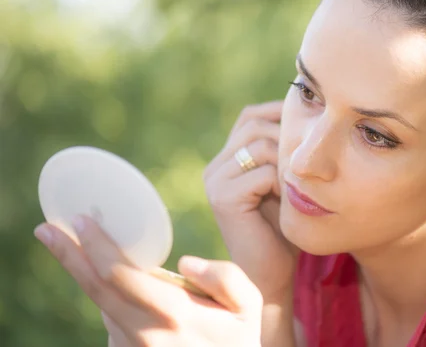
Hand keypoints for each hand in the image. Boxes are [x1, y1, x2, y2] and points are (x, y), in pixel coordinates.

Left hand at [34, 217, 262, 346]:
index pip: (121, 274)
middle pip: (95, 290)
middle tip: (46, 230)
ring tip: (79, 249)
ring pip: (102, 306)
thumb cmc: (242, 339)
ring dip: (86, 276)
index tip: (78, 220)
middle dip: (68, 256)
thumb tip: (185, 262)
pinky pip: (112, 323)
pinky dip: (108, 299)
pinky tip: (117, 285)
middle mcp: (146, 335)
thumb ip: (224, 277)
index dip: (95, 245)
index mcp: (175, 314)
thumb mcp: (249, 305)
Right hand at [203, 101, 297, 303]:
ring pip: (260, 144)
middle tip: (308, 160)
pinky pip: (262, 172)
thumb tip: (306, 111)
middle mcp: (216, 166)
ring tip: (298, 184)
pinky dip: (284, 183)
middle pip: (255, 125)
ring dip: (288, 161)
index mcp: (228, 159)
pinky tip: (290, 201)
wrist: (270, 275)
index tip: (309, 128)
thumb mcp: (284, 182)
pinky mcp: (222, 197)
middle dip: (287, 137)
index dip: (279, 114)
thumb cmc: (283, 228)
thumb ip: (283, 152)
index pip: (250, 117)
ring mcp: (215, 180)